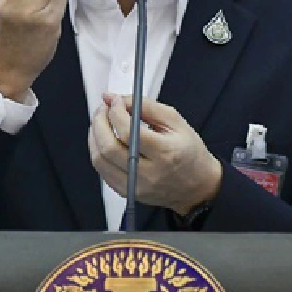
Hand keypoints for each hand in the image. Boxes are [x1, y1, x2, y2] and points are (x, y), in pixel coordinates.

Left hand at [88, 94, 222, 215]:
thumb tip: (114, 98)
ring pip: (100, 161)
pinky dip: (98, 152)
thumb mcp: (175, 121)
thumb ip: (144, 105)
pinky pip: (102, 172)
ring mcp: (137, 186)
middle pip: (109, 148)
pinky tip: (105, 141)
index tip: (114, 102)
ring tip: (101, 122)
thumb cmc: (189, 152)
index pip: (128, 133)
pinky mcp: (128, 193)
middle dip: (99, 123)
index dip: (115, 113)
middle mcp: (149, 173)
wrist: (197, 185)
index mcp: (165, 153)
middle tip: (103, 109)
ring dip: (94, 137)